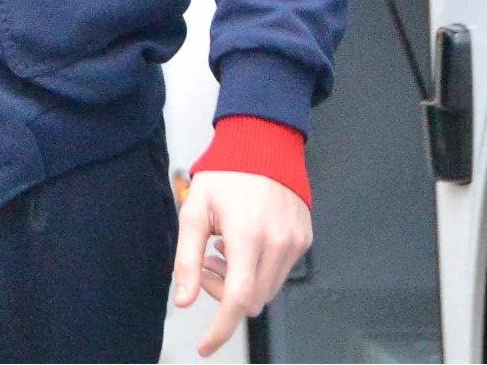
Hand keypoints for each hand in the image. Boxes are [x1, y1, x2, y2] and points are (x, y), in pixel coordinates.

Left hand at [174, 171, 311, 356]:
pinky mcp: (305, 241)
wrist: (263, 144)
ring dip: (242, 282)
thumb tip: (185, 300)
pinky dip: (259, 269)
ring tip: (224, 249)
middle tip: (208, 263)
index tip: (206, 345)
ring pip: (267, 290)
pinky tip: (244, 241)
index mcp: (248, 236)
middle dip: (224, 293)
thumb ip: (188, 258)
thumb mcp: (195, 209)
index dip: (220, 329)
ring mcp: (295, 244)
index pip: (237, 300)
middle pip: (251, 300)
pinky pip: (281, 272)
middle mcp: (277, 244)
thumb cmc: (226, 172)